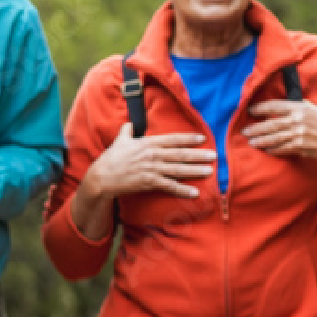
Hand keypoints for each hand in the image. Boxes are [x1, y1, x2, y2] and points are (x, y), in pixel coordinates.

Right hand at [86, 123, 214, 200]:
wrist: (101, 177)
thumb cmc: (111, 158)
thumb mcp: (120, 141)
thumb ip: (127, 131)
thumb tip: (129, 123)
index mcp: (147, 143)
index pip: (173, 139)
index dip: (188, 139)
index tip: (203, 139)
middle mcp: (152, 155)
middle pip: (180, 154)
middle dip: (199, 155)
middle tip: (215, 155)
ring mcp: (151, 169)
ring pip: (178, 169)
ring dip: (195, 171)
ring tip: (210, 171)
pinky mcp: (148, 182)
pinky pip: (169, 186)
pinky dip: (183, 190)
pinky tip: (195, 192)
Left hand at [244, 100, 316, 166]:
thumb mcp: (315, 109)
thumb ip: (300, 106)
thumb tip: (284, 105)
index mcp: (301, 108)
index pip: (275, 106)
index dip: (260, 108)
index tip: (250, 110)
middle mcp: (299, 121)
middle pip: (271, 124)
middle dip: (256, 128)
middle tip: (244, 130)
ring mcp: (300, 136)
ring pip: (275, 138)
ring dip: (261, 140)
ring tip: (251, 142)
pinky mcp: (302, 148)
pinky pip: (284, 149)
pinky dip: (274, 150)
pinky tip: (266, 150)